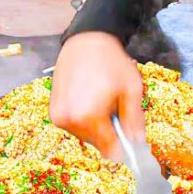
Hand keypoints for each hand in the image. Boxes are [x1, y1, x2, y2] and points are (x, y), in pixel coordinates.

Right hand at [49, 32, 144, 161]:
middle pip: (99, 144)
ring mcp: (58, 117)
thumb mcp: (132, 91)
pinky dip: (86, 120)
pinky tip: (91, 100)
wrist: (87, 42)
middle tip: (118, 108)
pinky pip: (76, 126)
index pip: (111, 151)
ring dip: (99, 126)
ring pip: (87, 136)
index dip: (126, 148)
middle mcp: (69, 121)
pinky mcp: (54, 112)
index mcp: (89, 117)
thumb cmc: (112, 63)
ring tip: (103, 100)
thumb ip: (135, 121)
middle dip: (112, 133)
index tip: (133, 139)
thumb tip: (138, 144)